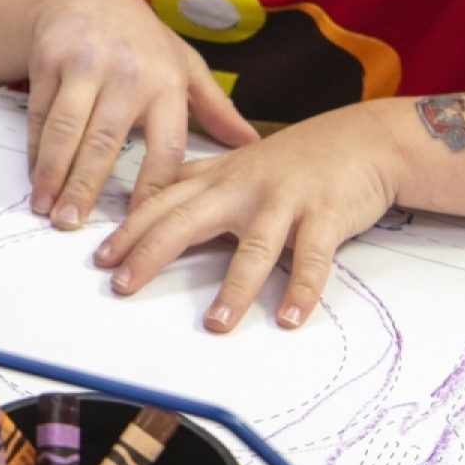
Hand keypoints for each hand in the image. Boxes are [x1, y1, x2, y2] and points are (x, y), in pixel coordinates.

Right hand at [24, 0, 257, 226]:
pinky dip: (36, 150)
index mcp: (168, 83)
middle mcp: (128, 74)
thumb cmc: (142, 41)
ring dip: (53, 173)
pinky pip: (41, 115)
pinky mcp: (50, 60)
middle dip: (85, 187)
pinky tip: (35, 177)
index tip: (139, 225)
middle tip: (72, 226)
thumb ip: (215, 108)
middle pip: (104, 142)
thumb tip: (252, 145)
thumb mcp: (184, 66)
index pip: (165, 147)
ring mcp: (85, 66)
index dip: (152, 190)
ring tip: (47, 208)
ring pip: (66, 130)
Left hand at [92, 103, 402, 331]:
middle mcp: (244, 187)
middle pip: (188, 221)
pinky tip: (290, 317)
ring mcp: (285, 201)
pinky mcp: (325, 216)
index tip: (100, 259)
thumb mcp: (239, 164)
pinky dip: (302, 289)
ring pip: (253, 248)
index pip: (163, 203)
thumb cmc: (297, 159)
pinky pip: (312, 258)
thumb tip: (152, 207)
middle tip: (122, 285)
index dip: (129, 230)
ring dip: (234, 289)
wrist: (364, 139)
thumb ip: (199, 184)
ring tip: (215, 325)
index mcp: (219, 177)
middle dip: (151, 254)